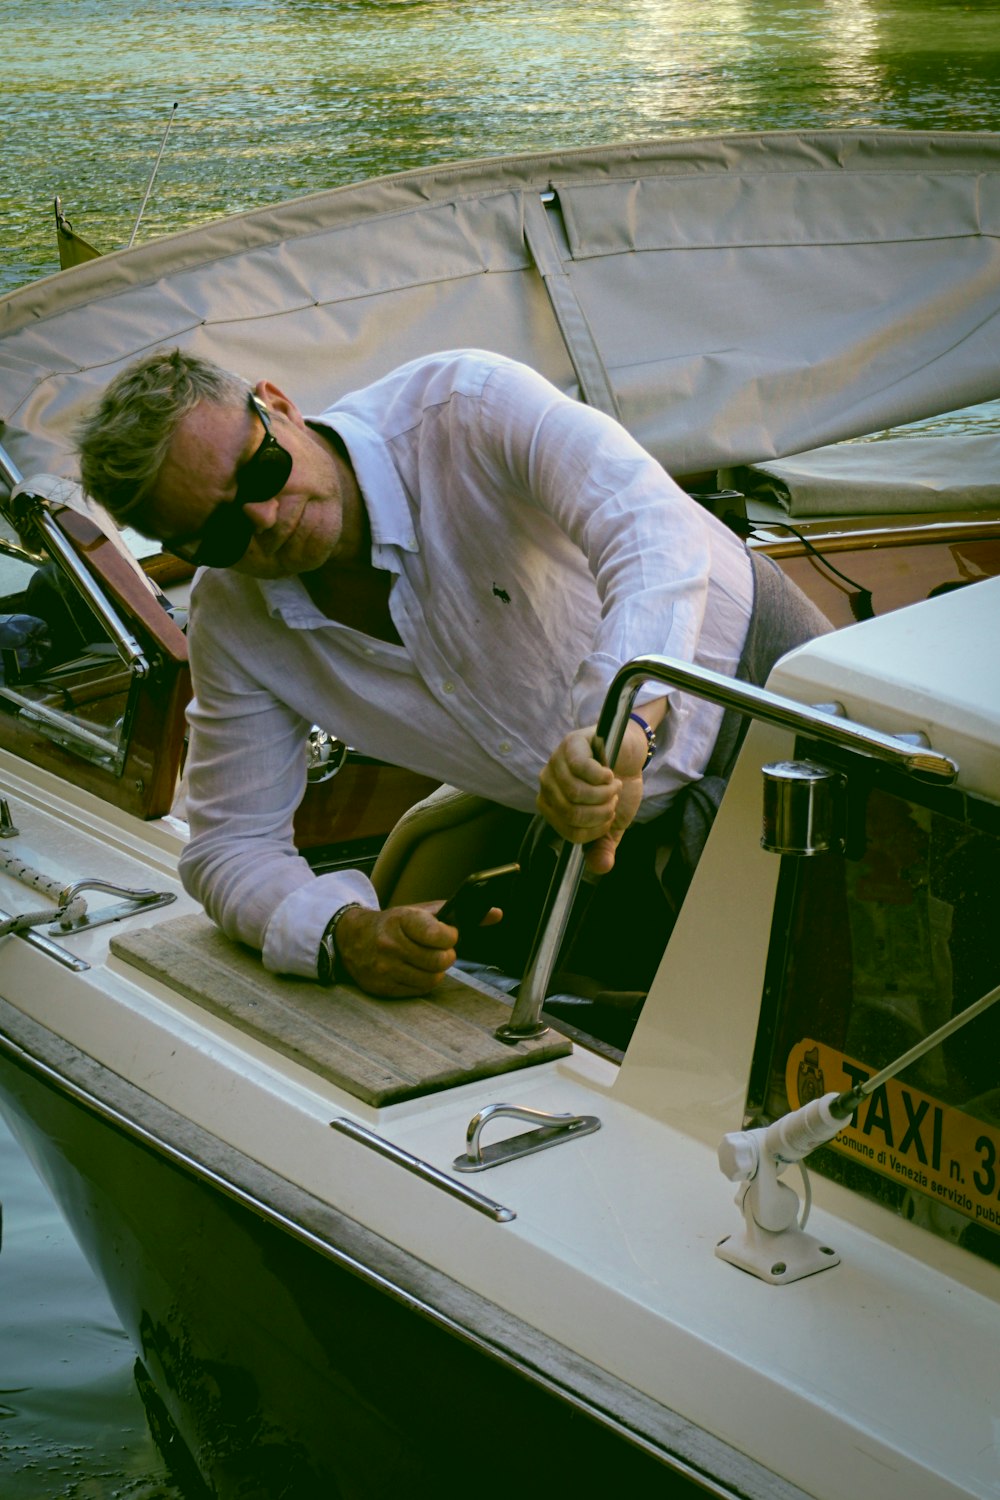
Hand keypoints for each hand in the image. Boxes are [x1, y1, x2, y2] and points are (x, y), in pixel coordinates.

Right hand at [334, 903, 458, 996]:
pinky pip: (418, 990)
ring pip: (431, 979)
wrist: (351, 938)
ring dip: (437, 971)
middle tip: (443, 951)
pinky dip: (424, 981)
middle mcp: (390, 944)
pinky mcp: (382, 987)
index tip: (449, 934)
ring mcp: (385, 968)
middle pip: (439, 961)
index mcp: (400, 920)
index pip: (438, 934)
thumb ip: (447, 912)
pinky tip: (417, 970)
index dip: (451, 936)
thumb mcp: (414, 910)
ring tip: (430, 961)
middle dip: (447, 956)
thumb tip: (490, 914)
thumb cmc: (392, 924)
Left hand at [536, 715, 653, 874]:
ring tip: (614, 786)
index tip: (609, 816)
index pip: (570, 832)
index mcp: (552, 806)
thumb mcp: (614, 822)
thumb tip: (601, 867)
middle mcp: (548, 784)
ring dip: (605, 794)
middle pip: (571, 813)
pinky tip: (610, 773)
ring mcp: (556, 762)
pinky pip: (583, 769)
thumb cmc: (617, 787)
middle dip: (602, 811)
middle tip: (613, 799)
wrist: (630, 753)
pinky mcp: (571, 744)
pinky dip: (603, 777)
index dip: (596, 829)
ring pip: (575, 793)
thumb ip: (604, 845)